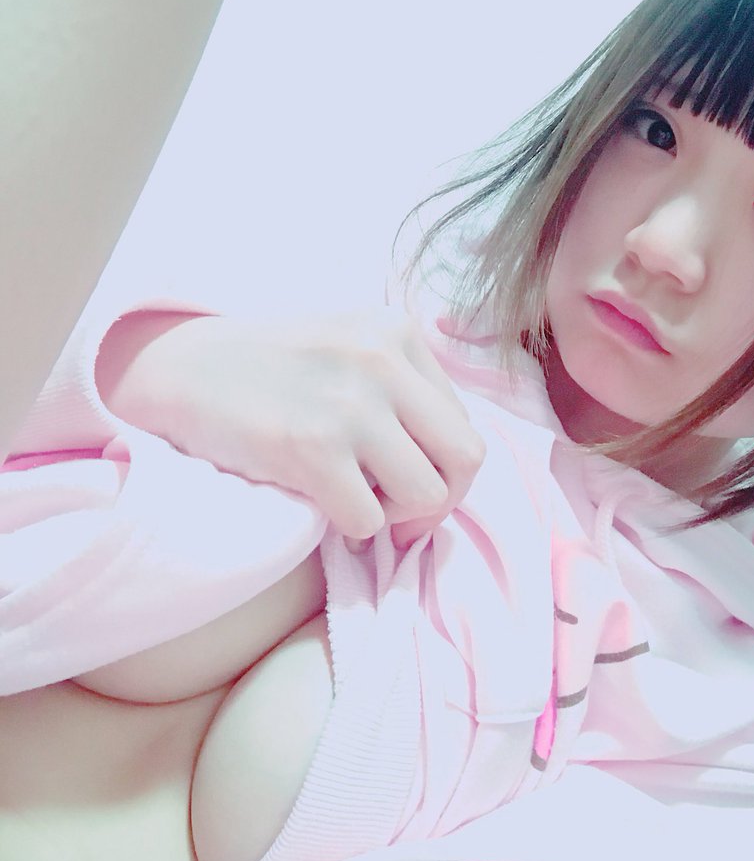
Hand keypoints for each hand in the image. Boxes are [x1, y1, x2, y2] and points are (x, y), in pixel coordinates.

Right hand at [97, 306, 485, 547]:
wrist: (180, 368)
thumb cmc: (270, 368)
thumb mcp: (349, 345)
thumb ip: (404, 387)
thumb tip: (452, 466)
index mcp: (398, 330)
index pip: (462, 421)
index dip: (440, 464)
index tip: (400, 476)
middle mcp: (382, 360)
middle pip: (466, 459)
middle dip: (442, 499)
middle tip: (401, 512)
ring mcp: (349, 404)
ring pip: (428, 495)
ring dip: (397, 518)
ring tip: (359, 503)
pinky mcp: (311, 448)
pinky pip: (369, 520)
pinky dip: (352, 529)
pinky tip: (323, 506)